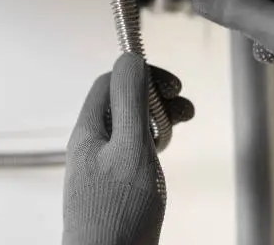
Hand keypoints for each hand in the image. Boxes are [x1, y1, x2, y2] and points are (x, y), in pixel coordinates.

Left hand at [63, 53, 192, 244]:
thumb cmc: (118, 213)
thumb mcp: (130, 148)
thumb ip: (129, 102)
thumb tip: (129, 59)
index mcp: (89, 130)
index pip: (112, 82)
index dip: (143, 75)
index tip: (172, 86)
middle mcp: (91, 144)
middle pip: (122, 102)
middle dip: (155, 97)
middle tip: (184, 107)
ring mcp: (101, 164)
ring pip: (129, 125)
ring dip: (156, 117)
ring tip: (181, 123)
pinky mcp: (112, 183)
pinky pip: (131, 148)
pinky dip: (151, 140)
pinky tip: (163, 148)